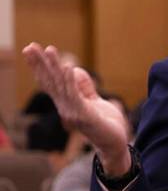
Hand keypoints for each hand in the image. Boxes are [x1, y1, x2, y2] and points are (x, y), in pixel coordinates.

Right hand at [22, 43, 130, 173]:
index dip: (40, 66)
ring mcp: (73, 112)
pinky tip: (68, 67)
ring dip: (54, 67)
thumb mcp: (95, 102)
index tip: (30, 49)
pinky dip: (71, 81)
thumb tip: (75, 69)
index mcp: (67, 102)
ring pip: (61, 86)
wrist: (115, 144)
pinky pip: (75, 95)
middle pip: (50, 82)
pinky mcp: (84, 116)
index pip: (50, 81)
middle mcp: (65, 106)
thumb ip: (85, 88)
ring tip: (49, 49)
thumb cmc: (105, 124)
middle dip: (40, 64)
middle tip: (29, 46)